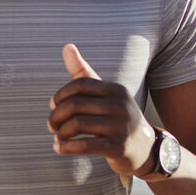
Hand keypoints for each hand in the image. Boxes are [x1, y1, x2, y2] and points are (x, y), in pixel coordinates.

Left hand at [47, 44, 153, 179]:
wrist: (145, 147)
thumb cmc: (116, 117)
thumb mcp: (105, 94)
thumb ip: (84, 72)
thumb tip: (67, 46)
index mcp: (116, 90)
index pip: (80, 84)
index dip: (60, 95)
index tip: (53, 106)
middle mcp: (120, 105)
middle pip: (75, 105)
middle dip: (56, 116)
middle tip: (51, 125)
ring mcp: (121, 127)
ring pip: (77, 124)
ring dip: (60, 133)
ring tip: (57, 138)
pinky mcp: (118, 147)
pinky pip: (84, 145)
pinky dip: (66, 147)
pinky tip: (60, 148)